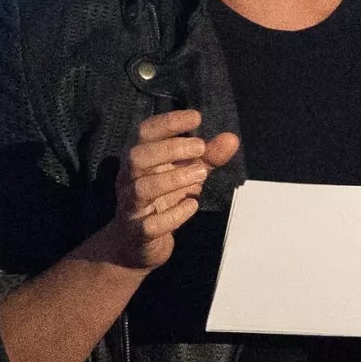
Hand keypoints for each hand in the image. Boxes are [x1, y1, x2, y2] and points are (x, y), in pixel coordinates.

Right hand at [97, 110, 241, 270]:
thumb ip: (208, 157)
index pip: (144, 133)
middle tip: (201, 148)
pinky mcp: (137, 233)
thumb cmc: (163, 200)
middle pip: (137, 156)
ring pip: (142, 188)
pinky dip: (174, 215)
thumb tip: (232, 138)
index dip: (168, 122)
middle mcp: (129, 180)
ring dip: (174, 179)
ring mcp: (130, 207)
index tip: (196, 117)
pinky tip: (192, 205)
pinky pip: (150, 225)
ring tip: (202, 174)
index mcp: (140, 161)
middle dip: (169, 149)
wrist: (136, 244)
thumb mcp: (188, 174)